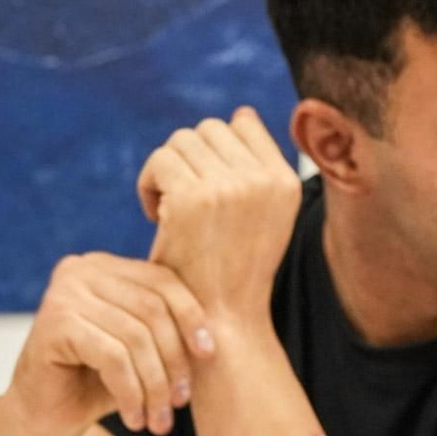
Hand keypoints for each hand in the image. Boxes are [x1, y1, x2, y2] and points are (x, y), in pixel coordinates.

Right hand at [6, 252, 214, 435]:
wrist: (43, 415)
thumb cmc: (98, 380)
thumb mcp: (142, 348)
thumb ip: (169, 326)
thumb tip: (226, 323)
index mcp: (106, 266)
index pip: (164, 281)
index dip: (192, 317)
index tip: (209, 355)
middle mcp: (81, 270)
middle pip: (152, 310)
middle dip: (174, 360)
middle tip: (181, 401)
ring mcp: (63, 293)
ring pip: (135, 338)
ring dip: (155, 385)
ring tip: (160, 419)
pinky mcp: (53, 323)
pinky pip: (112, 357)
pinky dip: (131, 392)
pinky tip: (135, 418)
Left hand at [138, 106, 301, 323]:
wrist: (220, 321)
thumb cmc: (234, 271)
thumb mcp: (265, 217)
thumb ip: (257, 169)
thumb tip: (242, 114)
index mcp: (287, 182)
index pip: (244, 125)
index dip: (216, 151)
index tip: (206, 185)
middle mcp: (264, 180)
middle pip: (209, 129)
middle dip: (189, 159)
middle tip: (181, 200)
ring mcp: (230, 187)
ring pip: (182, 141)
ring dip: (167, 169)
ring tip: (168, 207)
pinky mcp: (193, 198)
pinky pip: (160, 161)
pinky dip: (149, 183)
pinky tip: (155, 215)